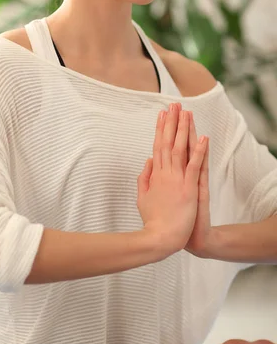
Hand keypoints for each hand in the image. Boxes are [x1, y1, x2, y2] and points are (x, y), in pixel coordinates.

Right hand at [137, 103, 207, 253]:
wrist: (160, 238)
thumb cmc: (152, 220)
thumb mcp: (141, 197)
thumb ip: (144, 177)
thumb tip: (147, 160)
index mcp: (155, 174)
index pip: (158, 146)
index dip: (160, 129)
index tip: (162, 114)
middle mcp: (165, 173)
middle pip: (169, 142)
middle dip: (172, 122)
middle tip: (174, 104)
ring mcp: (177, 180)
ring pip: (180, 149)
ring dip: (183, 130)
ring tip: (186, 113)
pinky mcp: (188, 189)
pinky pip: (194, 166)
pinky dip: (199, 151)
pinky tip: (202, 138)